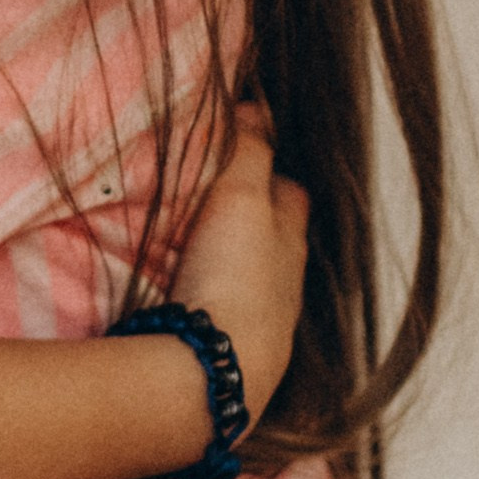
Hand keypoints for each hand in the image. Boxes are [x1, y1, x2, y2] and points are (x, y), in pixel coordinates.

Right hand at [170, 107, 308, 427]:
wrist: (213, 371)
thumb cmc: (234, 277)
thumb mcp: (242, 197)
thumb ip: (249, 151)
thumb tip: (258, 107)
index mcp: (290, 240)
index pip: (290, 193)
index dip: (269, 170)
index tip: (241, 153)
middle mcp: (285, 284)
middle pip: (274, 241)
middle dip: (252, 221)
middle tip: (214, 202)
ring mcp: (262, 326)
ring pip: (252, 283)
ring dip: (231, 266)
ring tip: (196, 251)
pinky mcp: (233, 359)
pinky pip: (226, 318)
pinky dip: (213, 302)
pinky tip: (188, 303)